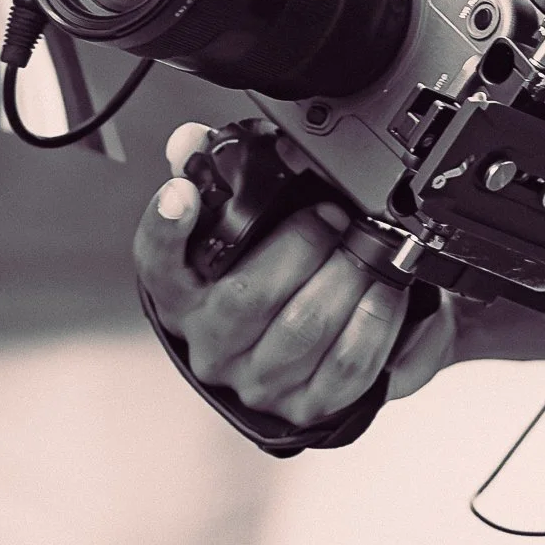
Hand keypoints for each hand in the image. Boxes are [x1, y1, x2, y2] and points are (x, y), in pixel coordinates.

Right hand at [135, 123, 455, 429]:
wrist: (325, 351)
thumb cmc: (277, 281)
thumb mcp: (246, 234)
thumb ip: (216, 183)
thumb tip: (189, 139)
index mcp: (185, 297)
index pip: (157, 263)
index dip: (166, 228)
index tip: (181, 192)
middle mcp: (212, 346)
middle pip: (247, 296)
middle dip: (302, 244)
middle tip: (335, 214)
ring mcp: (258, 382)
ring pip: (302, 328)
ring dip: (345, 277)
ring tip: (368, 246)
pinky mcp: (307, 406)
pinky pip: (347, 362)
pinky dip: (376, 317)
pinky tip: (388, 287)